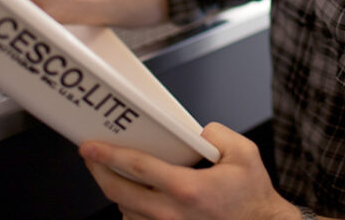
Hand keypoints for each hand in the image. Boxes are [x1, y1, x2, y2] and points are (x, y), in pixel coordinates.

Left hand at [79, 122, 299, 219]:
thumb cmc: (253, 196)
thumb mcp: (243, 153)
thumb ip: (216, 134)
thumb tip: (194, 132)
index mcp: (188, 188)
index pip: (138, 168)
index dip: (109, 154)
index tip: (90, 146)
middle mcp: (173, 213)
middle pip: (120, 193)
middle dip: (99, 172)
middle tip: (91, 157)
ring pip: (125, 212)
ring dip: (116, 192)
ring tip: (113, 173)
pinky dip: (131, 210)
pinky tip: (135, 196)